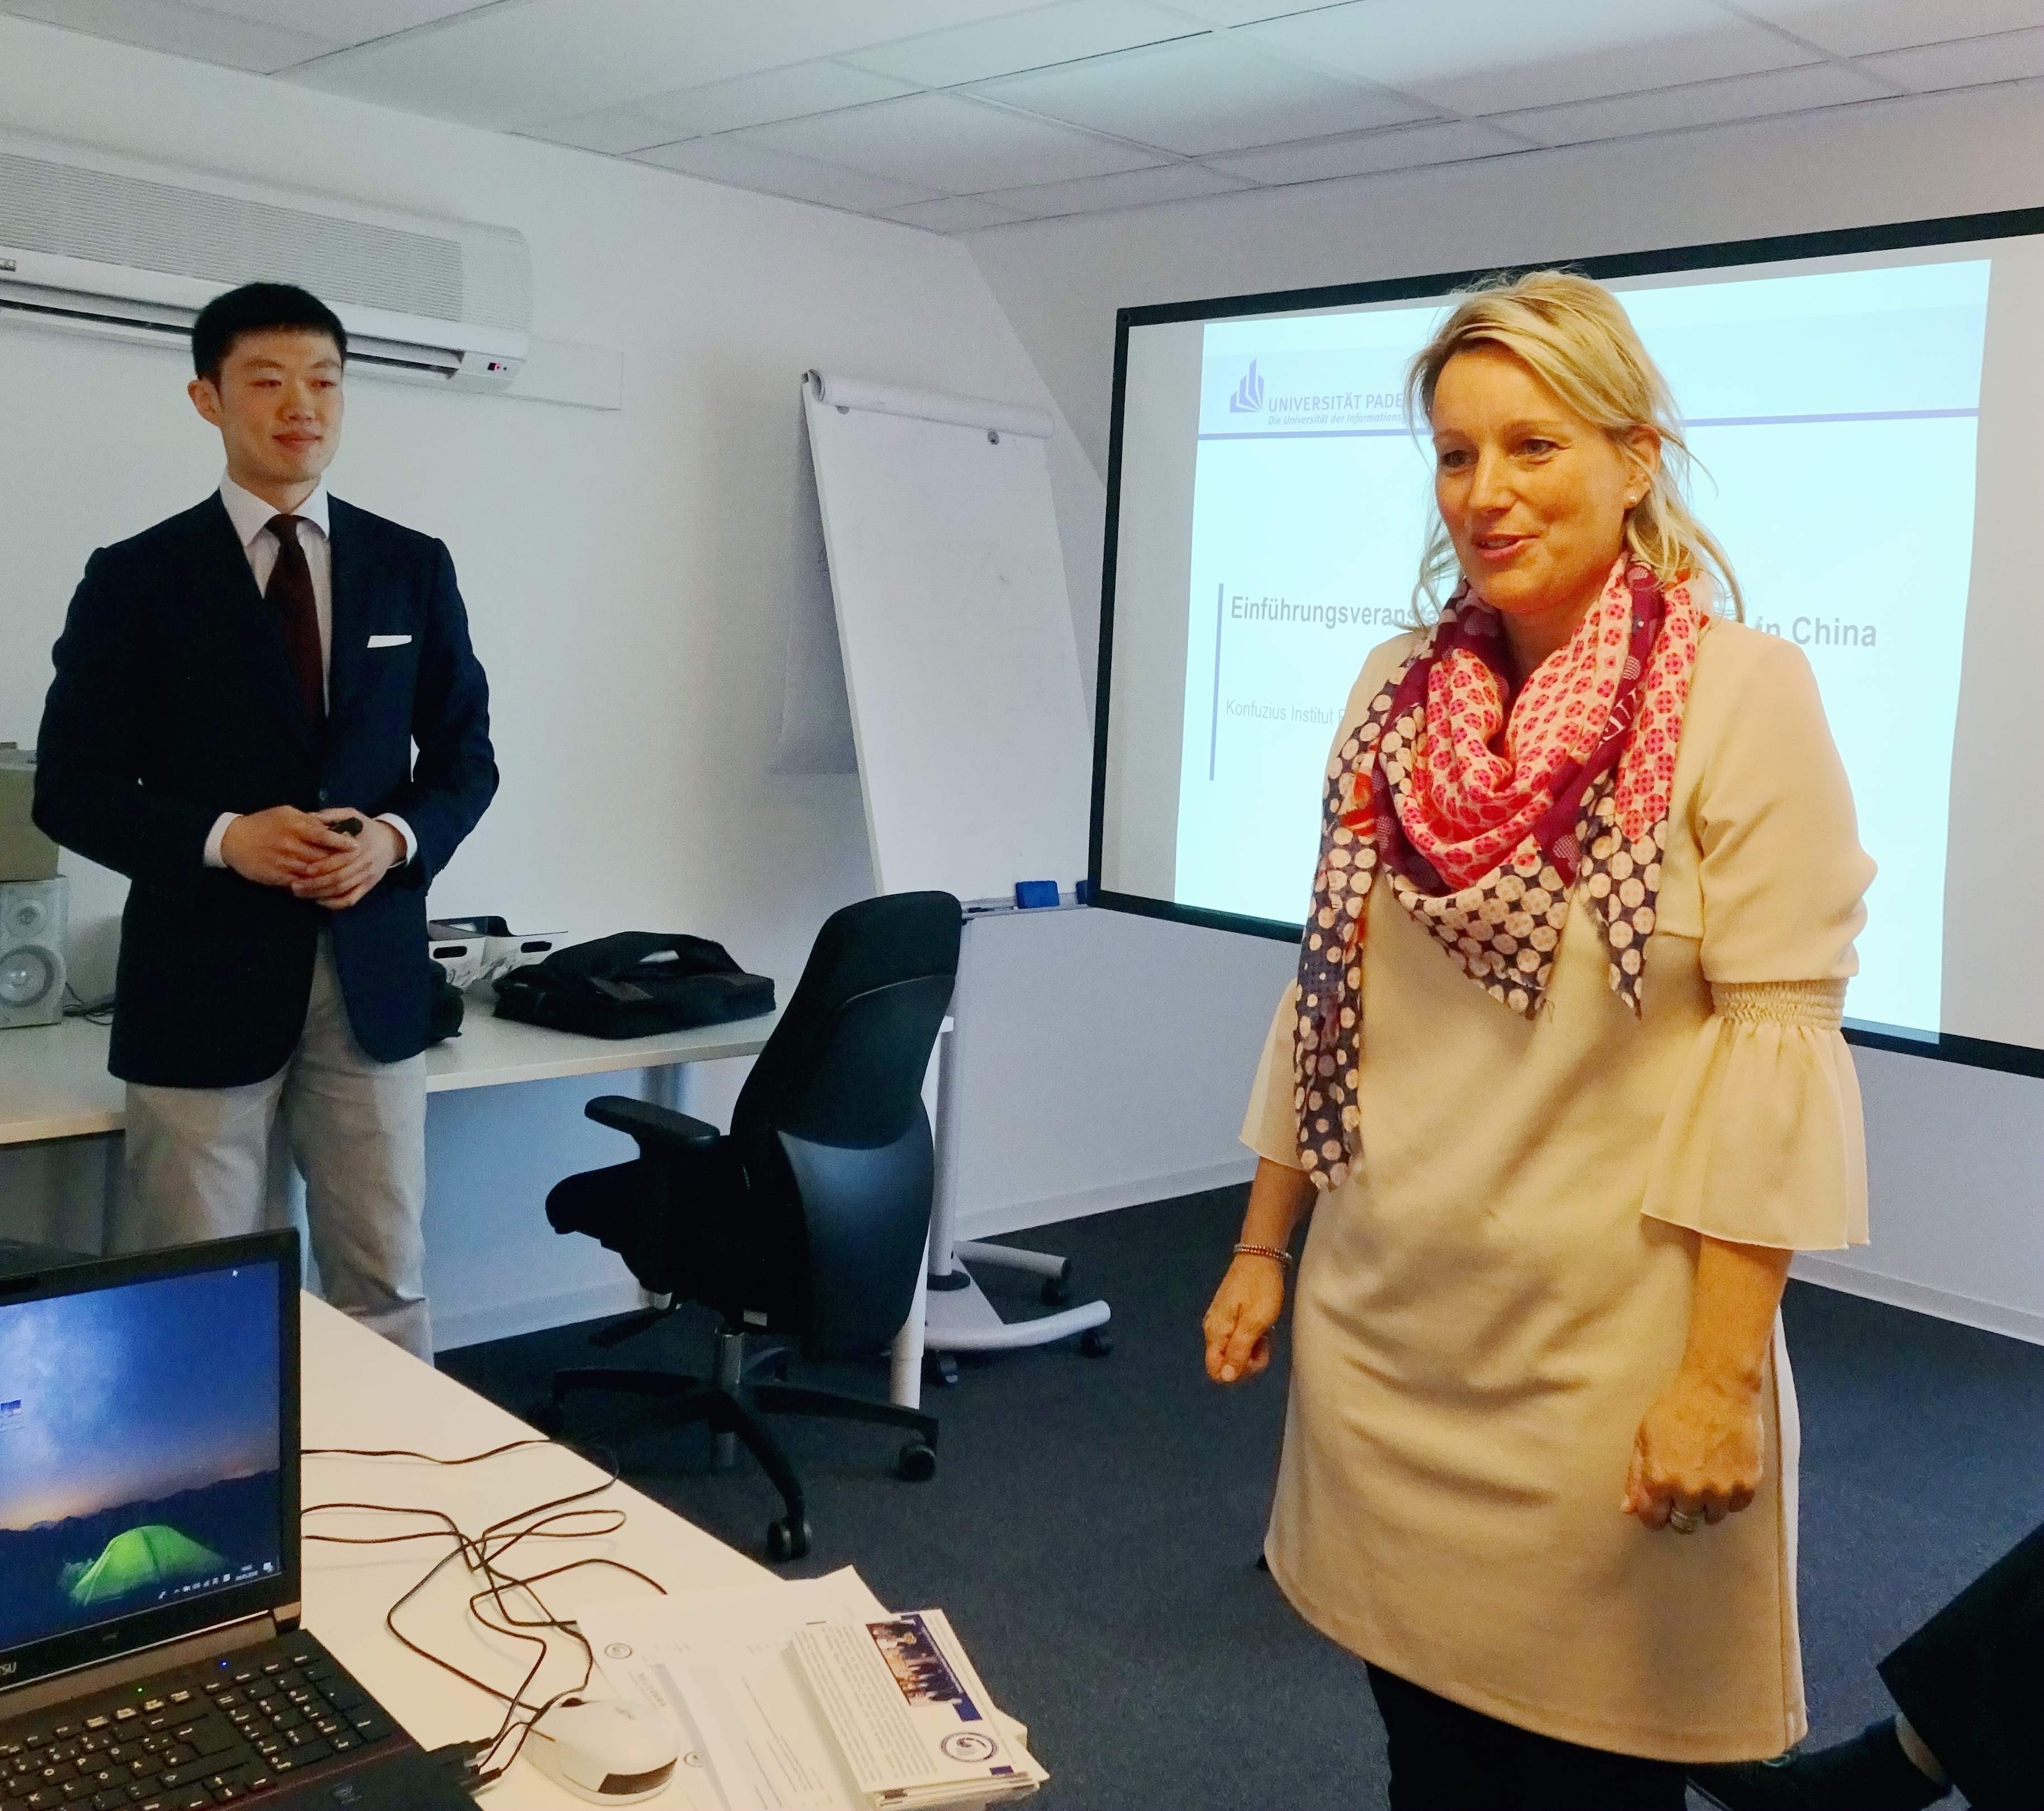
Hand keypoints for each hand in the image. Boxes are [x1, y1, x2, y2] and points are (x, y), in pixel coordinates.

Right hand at [220, 806, 357, 888]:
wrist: (233, 840)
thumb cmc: (263, 823)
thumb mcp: (286, 813)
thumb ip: (309, 819)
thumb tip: (332, 824)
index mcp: (294, 827)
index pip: (323, 835)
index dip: (341, 842)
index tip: (357, 846)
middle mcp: (291, 846)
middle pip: (322, 857)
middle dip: (340, 861)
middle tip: (357, 864)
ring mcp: (284, 863)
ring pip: (314, 873)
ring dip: (330, 876)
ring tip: (346, 876)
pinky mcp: (278, 877)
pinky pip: (302, 884)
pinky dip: (315, 886)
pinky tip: (326, 885)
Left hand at [290, 810, 405, 909]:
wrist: (390, 841)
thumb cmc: (366, 827)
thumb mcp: (352, 814)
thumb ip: (332, 815)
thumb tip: (310, 818)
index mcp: (359, 846)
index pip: (340, 861)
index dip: (321, 867)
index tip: (304, 870)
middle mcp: (364, 864)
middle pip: (339, 879)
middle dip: (315, 884)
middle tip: (295, 886)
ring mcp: (366, 877)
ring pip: (342, 891)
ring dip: (320, 894)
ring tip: (300, 894)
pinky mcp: (367, 887)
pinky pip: (351, 899)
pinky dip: (335, 904)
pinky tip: (319, 901)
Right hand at [1203, 1254, 1287, 1384]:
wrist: (1261, 1256)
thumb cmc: (1261, 1288)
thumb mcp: (1255, 1322)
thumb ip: (1239, 1351)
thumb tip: (1226, 1378)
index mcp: (1216, 1332)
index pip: (1216, 1371)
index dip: (1237, 1373)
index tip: (1255, 1356)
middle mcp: (1212, 1330)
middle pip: (1225, 1364)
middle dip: (1248, 1362)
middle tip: (1264, 1342)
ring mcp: (1220, 1322)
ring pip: (1234, 1352)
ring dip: (1252, 1350)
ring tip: (1265, 1331)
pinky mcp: (1229, 1315)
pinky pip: (1237, 1339)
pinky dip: (1251, 1338)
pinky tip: (1262, 1326)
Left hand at [1622, 1370, 1763, 1531]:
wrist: (1720, 1389)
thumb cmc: (1677, 1407)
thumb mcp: (1645, 1436)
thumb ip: (1636, 1476)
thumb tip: (1629, 1508)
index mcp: (1660, 1480)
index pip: (1654, 1519)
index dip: (1654, 1513)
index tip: (1659, 1505)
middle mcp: (1691, 1492)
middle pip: (1683, 1523)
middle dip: (1680, 1509)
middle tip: (1683, 1487)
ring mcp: (1721, 1491)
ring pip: (1712, 1516)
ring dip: (1707, 1503)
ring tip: (1706, 1476)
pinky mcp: (1747, 1485)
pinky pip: (1736, 1506)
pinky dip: (1730, 1496)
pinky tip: (1725, 1474)